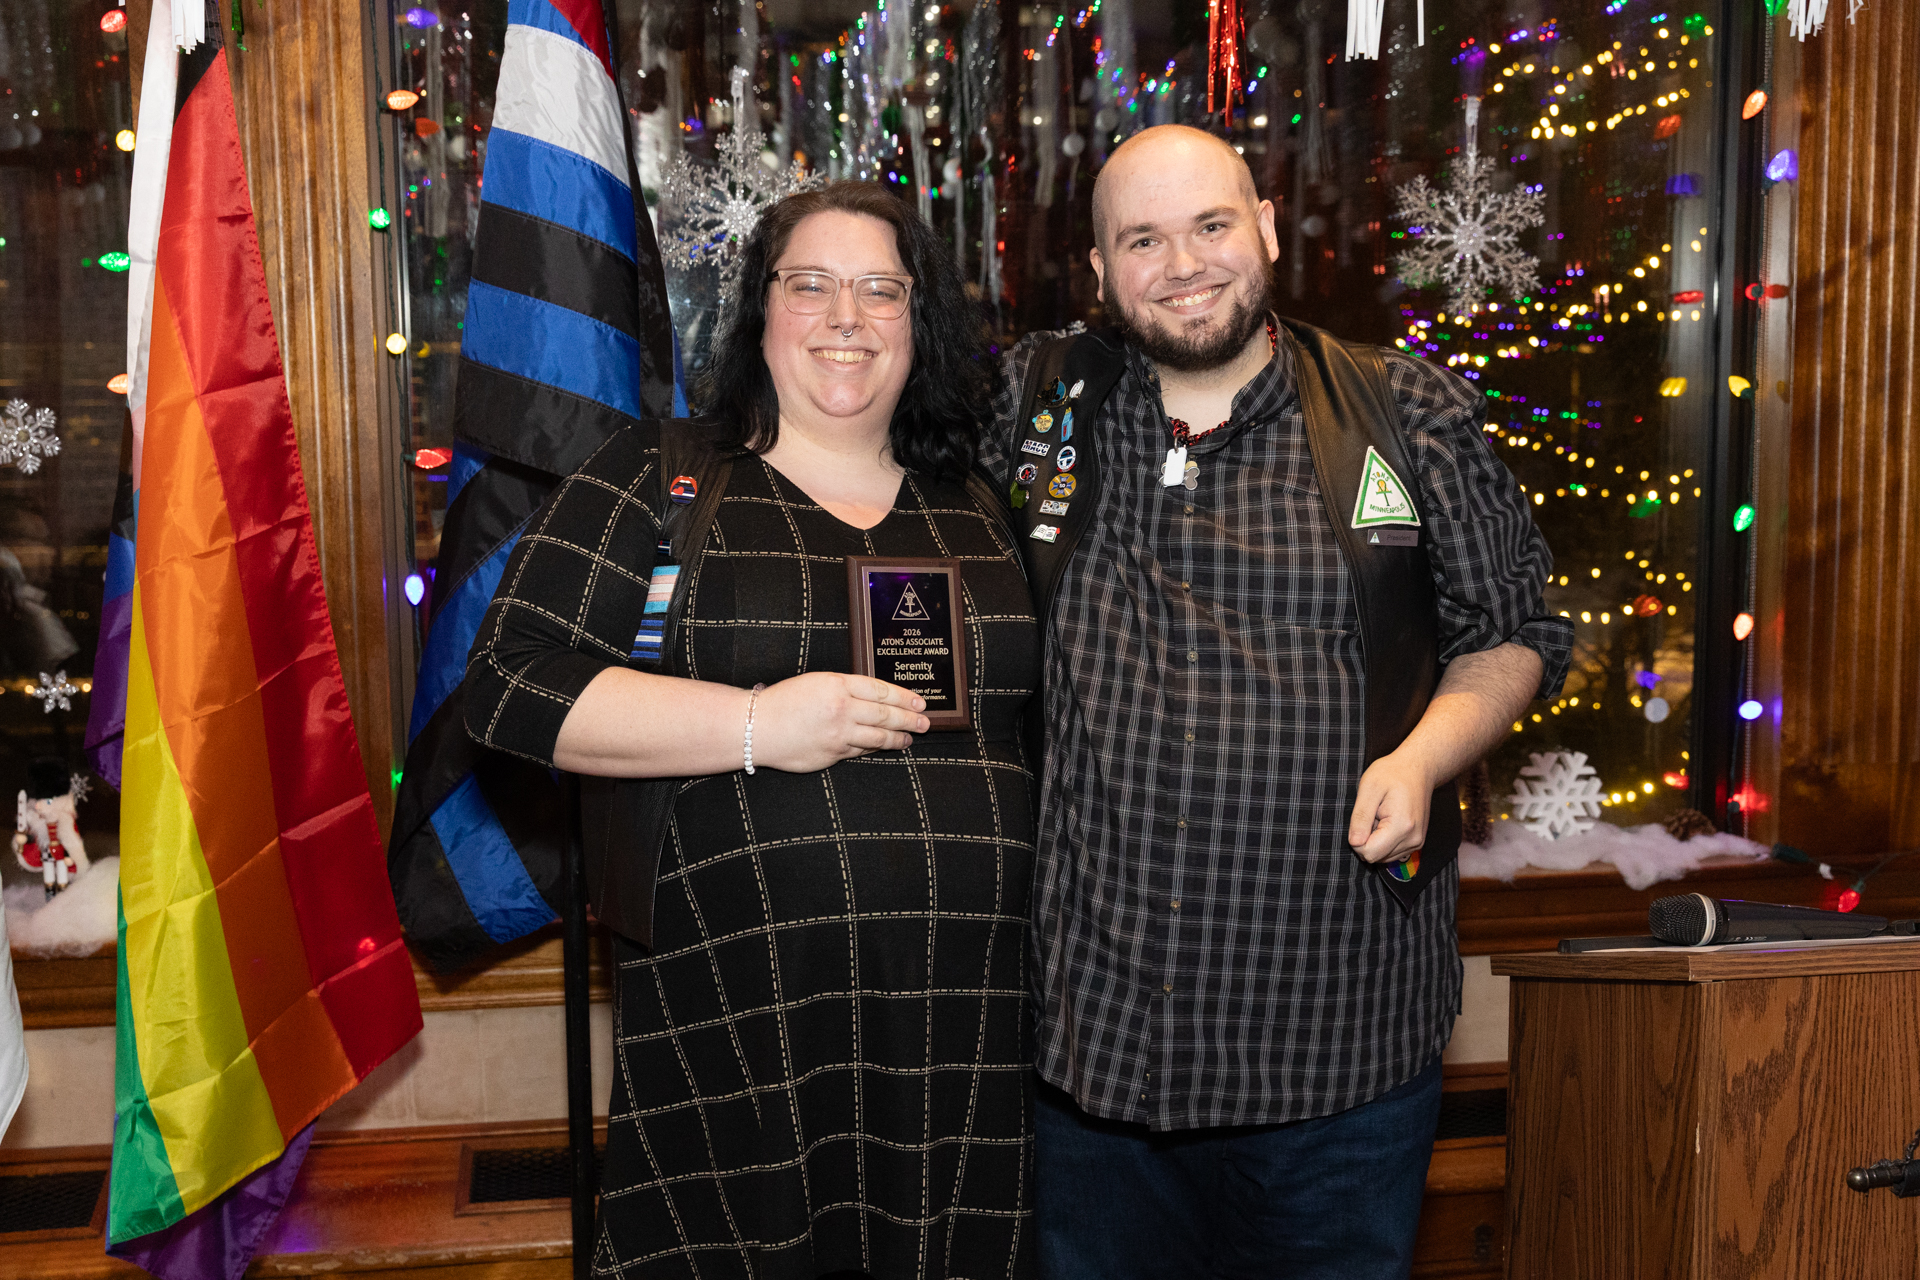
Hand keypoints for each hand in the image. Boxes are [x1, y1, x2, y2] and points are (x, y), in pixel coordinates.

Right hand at [750, 672, 929, 772]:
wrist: (756, 727)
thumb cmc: (782, 702)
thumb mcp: (815, 683)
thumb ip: (845, 689)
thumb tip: (876, 699)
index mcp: (836, 685)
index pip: (880, 690)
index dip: (904, 696)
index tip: (920, 701)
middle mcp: (841, 709)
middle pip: (885, 714)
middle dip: (909, 719)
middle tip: (926, 722)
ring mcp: (838, 734)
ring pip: (878, 737)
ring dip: (898, 738)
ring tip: (911, 737)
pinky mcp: (832, 755)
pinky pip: (860, 751)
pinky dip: (875, 748)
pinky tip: (885, 746)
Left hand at [1347, 751, 1434, 863]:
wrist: (1417, 769)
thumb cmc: (1392, 773)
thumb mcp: (1369, 789)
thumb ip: (1360, 818)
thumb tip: (1354, 843)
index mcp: (1401, 827)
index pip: (1369, 852)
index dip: (1357, 838)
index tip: (1365, 816)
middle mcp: (1413, 839)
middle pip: (1375, 857)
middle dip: (1367, 838)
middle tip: (1374, 814)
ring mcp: (1416, 842)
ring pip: (1382, 856)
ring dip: (1375, 839)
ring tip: (1382, 815)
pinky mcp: (1416, 842)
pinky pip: (1391, 852)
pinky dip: (1384, 839)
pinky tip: (1388, 820)